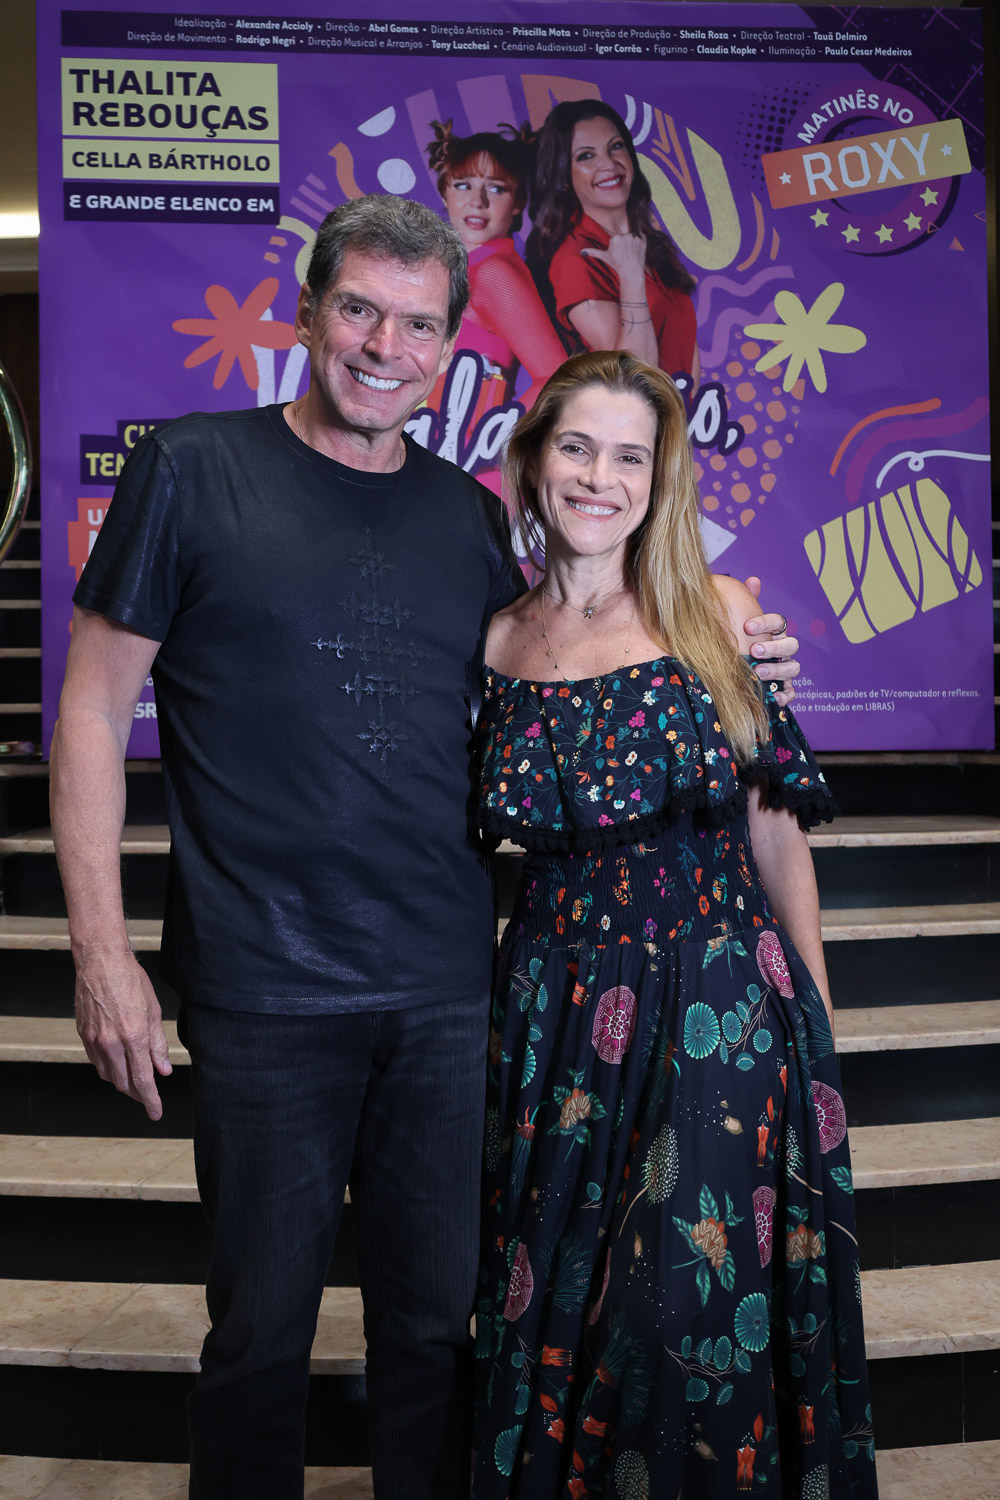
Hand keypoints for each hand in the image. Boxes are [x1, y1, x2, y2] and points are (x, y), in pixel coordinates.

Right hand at [74, 947, 171, 1119]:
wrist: (101, 962)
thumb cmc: (131, 981)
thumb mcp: (153, 1012)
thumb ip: (157, 1045)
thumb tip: (163, 1070)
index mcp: (134, 1037)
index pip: (143, 1080)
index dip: (151, 1100)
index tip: (156, 1113)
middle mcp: (112, 1043)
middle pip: (124, 1083)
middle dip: (137, 1094)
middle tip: (148, 1096)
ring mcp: (94, 1040)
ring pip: (108, 1075)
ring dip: (122, 1082)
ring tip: (134, 1080)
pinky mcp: (83, 1034)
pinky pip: (96, 1061)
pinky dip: (109, 1067)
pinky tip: (117, 1062)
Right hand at [581, 230, 647, 287]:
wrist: (630, 272)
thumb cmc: (617, 265)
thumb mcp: (604, 257)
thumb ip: (594, 252)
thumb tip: (582, 252)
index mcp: (615, 237)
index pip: (616, 238)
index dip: (617, 247)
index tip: (618, 254)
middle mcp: (625, 235)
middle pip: (625, 237)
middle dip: (625, 244)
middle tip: (625, 255)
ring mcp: (635, 238)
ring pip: (633, 238)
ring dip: (632, 244)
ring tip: (631, 254)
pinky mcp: (643, 241)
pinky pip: (642, 238)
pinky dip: (641, 243)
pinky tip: (637, 251)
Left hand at [741, 575, 799, 706]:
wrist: (733, 671)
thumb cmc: (738, 642)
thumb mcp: (737, 623)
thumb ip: (745, 603)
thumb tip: (753, 580)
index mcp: (774, 631)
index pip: (778, 622)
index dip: (765, 623)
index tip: (747, 626)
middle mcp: (783, 649)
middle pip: (791, 644)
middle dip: (774, 647)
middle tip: (754, 650)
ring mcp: (785, 669)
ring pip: (793, 667)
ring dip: (777, 669)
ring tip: (759, 672)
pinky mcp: (784, 689)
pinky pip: (791, 693)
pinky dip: (784, 695)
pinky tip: (772, 697)